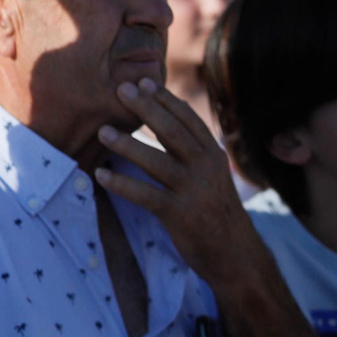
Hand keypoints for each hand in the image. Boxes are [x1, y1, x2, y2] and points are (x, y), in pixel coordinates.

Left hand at [95, 78, 257, 287]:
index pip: (189, 120)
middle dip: (146, 109)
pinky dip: (122, 184)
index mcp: (213, 155)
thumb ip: (191, 150)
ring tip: (102, 131)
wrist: (235, 255)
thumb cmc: (214, 209)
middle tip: (120, 90)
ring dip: (128, 145)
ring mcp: (193, 191)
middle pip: (173, 132)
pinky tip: (101, 174)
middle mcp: (206, 169)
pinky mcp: (180, 215)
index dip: (166, 100)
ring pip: (157, 162)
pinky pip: (146, 195)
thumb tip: (162, 118)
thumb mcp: (211, 175)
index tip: (143, 81)